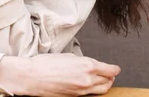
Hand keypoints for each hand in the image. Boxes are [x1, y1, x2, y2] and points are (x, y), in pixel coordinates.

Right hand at [0, 54, 119, 95]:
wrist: (32, 77)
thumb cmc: (45, 64)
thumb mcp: (66, 56)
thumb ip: (81, 61)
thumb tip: (87, 64)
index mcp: (87, 66)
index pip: (109, 70)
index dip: (114, 69)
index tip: (116, 68)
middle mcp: (87, 79)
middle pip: (108, 81)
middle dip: (111, 77)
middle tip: (111, 74)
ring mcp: (82, 91)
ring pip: (101, 90)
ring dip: (105, 85)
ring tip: (104, 81)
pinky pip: (90, 94)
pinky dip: (93, 90)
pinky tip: (89, 85)